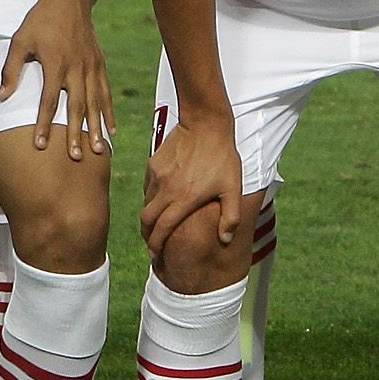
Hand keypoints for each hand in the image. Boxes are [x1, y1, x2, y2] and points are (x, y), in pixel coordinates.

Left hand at [3, 0, 113, 162]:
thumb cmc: (40, 20)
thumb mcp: (20, 41)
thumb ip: (11, 70)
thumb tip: (2, 97)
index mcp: (55, 63)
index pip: (49, 101)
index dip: (45, 124)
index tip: (41, 145)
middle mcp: (76, 68)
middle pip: (77, 106)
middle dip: (77, 133)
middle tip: (76, 156)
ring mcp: (91, 66)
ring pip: (95, 102)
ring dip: (96, 128)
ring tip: (98, 150)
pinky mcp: (99, 64)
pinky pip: (106, 92)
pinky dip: (108, 111)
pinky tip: (111, 129)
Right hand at [142, 110, 244, 255]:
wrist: (206, 124)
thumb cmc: (222, 157)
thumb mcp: (233, 188)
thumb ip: (230, 217)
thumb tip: (225, 240)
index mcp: (184, 199)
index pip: (162, 230)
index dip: (156, 246)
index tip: (156, 256)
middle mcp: (166, 190)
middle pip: (147, 220)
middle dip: (147, 236)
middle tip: (153, 245)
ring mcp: (157, 176)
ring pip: (145, 204)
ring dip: (149, 218)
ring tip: (156, 225)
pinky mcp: (153, 164)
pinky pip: (147, 188)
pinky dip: (150, 199)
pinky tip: (160, 201)